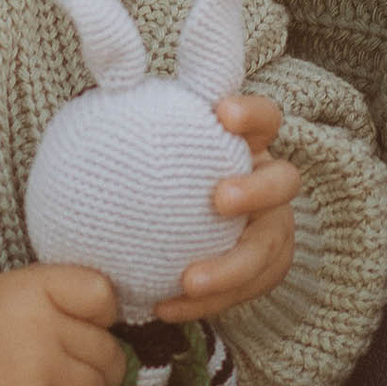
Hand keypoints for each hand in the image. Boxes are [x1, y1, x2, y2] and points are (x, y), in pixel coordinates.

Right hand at [0, 264, 127, 385]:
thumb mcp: (8, 295)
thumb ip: (59, 299)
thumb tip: (118, 328)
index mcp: (32, 286)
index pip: (102, 295)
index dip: (99, 318)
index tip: (77, 328)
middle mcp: (38, 324)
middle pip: (107, 352)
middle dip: (90, 367)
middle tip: (52, 369)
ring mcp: (35, 370)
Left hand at [152, 94, 298, 318]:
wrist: (177, 229)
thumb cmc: (165, 176)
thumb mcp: (158, 145)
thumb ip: (139, 121)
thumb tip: (102, 79)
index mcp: (247, 145)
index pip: (265, 118)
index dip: (252, 113)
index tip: (222, 112)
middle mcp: (269, 184)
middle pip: (284, 181)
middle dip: (256, 190)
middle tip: (219, 200)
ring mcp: (272, 229)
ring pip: (269, 250)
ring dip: (230, 268)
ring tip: (188, 282)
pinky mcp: (264, 271)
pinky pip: (244, 292)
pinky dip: (207, 304)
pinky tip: (166, 307)